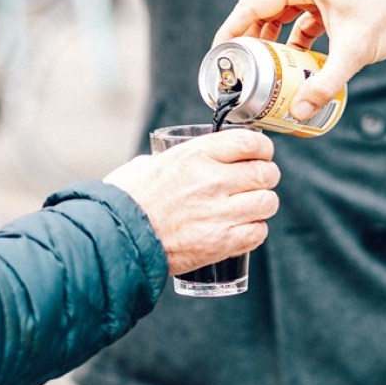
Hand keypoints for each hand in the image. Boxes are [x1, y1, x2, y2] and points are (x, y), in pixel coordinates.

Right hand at [104, 127, 279, 274]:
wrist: (118, 237)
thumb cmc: (128, 200)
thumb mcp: (151, 163)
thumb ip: (176, 159)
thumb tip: (182, 156)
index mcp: (196, 155)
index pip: (251, 142)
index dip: (262, 148)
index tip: (261, 153)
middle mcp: (213, 180)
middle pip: (266, 173)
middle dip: (266, 176)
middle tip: (257, 182)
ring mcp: (220, 213)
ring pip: (267, 203)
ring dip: (261, 204)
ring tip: (248, 207)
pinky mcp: (221, 242)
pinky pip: (258, 232)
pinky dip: (254, 230)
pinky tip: (240, 229)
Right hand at [214, 0, 385, 118]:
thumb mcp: (353, 51)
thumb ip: (325, 82)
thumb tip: (302, 111)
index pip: (251, 5)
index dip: (231, 31)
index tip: (219, 55)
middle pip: (263, 13)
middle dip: (250, 43)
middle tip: (239, 70)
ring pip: (282, 18)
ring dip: (273, 45)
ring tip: (264, 72)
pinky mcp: (331, 3)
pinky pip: (302, 23)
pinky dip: (296, 43)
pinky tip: (298, 66)